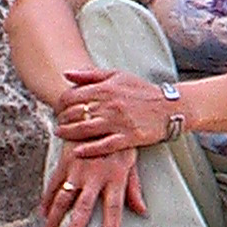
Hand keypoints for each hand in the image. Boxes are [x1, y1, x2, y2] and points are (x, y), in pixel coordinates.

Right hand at [41, 146, 145, 226]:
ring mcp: (77, 169)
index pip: (115, 208)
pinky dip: (47, 200)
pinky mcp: (64, 162)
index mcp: (115, 176)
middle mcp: (95, 175)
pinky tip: (43, 213)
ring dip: (55, 219)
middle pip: (84, 207)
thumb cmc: (116, 138)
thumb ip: (134, 188)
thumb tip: (142, 210)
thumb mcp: (130, 160)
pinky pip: (53, 184)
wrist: (96, 113)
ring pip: (63, 198)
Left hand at [53, 68, 170, 157]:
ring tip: (60, 134)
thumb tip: (65, 74)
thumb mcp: (117, 75)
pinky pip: (104, 145)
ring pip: (85, 129)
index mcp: (106, 88)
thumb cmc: (142, 90)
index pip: (72, 96)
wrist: (169, 106)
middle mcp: (110, 105)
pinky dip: (88, 149)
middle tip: (57, 122)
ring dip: (68, 133)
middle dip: (62, 118)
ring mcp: (119, 122)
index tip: (57, 107)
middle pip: (75, 113)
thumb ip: (90, 75)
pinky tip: (76, 151)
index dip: (60, 103)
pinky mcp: (128, 138)